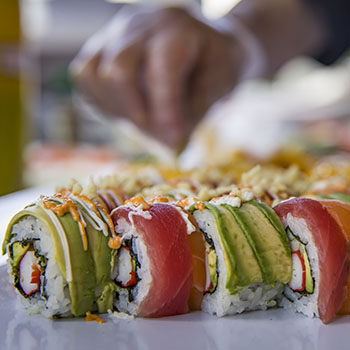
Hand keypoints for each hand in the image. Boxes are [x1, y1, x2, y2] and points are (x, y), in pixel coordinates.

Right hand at [71, 7, 245, 148]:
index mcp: (177, 30)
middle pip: (118, 71)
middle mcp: (140, 25)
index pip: (162, 69)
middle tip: (160, 135)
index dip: (165, 109)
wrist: (198, 43)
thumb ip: (194, 112)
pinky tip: (127, 108)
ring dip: (118, 109)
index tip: (174, 141)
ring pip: (95, 75)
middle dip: (138, 113)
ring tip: (145, 119)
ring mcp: (114, 35)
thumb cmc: (212, 65)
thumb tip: (168, 143)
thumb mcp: (219, 86)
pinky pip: (85, 77)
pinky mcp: (99, 49)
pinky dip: (102, 101)